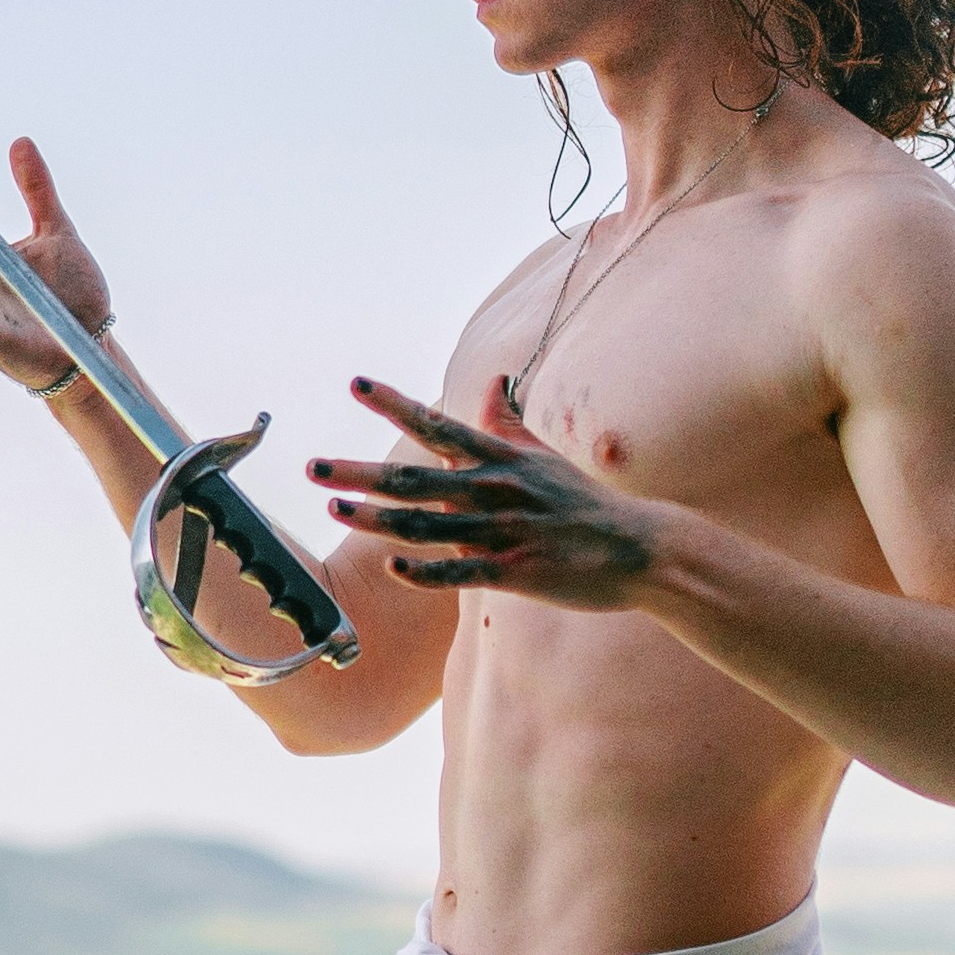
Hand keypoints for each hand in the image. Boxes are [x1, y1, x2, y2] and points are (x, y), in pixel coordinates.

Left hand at [308, 379, 662, 609]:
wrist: (641, 550)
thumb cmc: (584, 504)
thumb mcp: (544, 458)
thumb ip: (509, 423)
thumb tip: (492, 382)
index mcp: (500, 459)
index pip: (437, 425)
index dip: (395, 403)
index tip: (356, 383)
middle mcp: (496, 489)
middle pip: (414, 477)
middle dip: (360, 471)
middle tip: (313, 467)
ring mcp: (504, 531)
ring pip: (427, 525)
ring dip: (376, 517)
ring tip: (335, 509)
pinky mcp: (516, 571)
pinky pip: (461, 572)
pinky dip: (426, 570)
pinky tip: (392, 565)